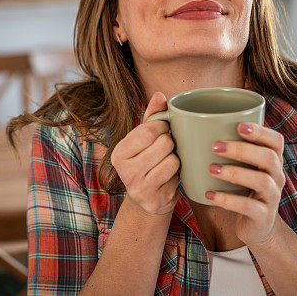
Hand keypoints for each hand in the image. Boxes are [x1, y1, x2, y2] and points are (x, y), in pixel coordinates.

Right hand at [111, 92, 180, 215]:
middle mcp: (125, 172)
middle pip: (164, 144)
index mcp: (118, 153)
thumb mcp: (144, 139)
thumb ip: (152, 116)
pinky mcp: (155, 201)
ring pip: (173, 160)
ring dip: (176, 159)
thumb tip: (160, 95)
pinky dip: (178, 175)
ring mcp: (139, 188)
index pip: (148, 130)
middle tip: (167, 148)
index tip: (165, 130)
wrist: (147, 201)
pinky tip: (170, 178)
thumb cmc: (147, 162)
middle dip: (171, 143)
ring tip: (168, 163)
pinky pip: (177, 178)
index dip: (163, 126)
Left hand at [205, 122, 285, 246]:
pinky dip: (227, 200)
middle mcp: (277, 176)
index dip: (261, 131)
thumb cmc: (241, 188)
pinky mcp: (263, 217)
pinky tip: (209, 194)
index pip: (276, 141)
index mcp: (273, 160)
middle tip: (215, 146)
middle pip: (269, 157)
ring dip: (235, 172)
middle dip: (242, 149)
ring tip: (211, 169)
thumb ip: (228, 149)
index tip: (239, 125)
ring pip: (262, 181)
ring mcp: (272, 197)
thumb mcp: (241, 167)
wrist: (253, 225)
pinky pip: (249, 206)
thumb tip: (190, 127)